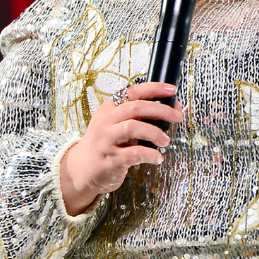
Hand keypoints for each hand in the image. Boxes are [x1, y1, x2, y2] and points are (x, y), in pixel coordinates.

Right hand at [59, 82, 183, 215]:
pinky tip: (157, 158)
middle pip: (136, 107)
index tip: (172, 90)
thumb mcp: (118, 125)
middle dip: (161, 110)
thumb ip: (141, 117)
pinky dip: (150, 154)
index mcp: (109, 109)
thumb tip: (173, 108)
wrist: (81, 169)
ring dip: (155, 132)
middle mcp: (106, 121)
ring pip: (133, 127)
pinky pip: (134, 154)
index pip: (133, 91)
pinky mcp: (110, 160)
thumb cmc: (106, 144)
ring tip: (166, 140)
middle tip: (177, 117)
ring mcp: (106, 140)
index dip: (154, 88)